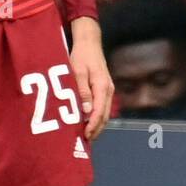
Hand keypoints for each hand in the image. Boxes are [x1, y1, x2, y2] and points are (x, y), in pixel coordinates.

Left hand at [69, 16, 113, 140]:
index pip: (99, 112)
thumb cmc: (81, 56)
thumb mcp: (77, 72)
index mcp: (102, 86)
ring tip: (87, 137)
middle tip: (85, 142)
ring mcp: (107, 89)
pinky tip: (88, 122)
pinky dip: (97, 117)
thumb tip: (87, 111)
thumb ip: (82, 91)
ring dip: (97, 125)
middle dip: (96, 130)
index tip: (84, 136)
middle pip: (105, 116)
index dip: (92, 126)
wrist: (89, 43)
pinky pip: (102, 107)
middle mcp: (108, 90)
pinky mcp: (104, 89)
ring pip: (105, 113)